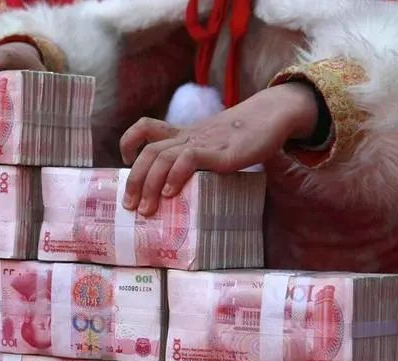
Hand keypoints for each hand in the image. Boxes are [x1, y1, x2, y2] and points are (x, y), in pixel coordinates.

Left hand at [120, 83, 318, 215]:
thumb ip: (198, 160)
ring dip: (149, 184)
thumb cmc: (245, 137)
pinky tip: (170, 193)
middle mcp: (188, 137)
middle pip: (149, 152)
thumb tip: (185, 192)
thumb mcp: (214, 144)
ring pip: (162, 157)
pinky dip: (175, 176)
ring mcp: (202, 143)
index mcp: (184, 135)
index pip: (146, 127)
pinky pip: (188, 159)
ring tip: (146, 208)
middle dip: (134, 180)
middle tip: (130, 206)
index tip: (125, 160)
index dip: (129, 141)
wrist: (272, 115)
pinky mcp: (219, 152)